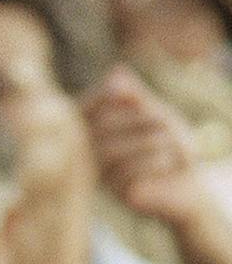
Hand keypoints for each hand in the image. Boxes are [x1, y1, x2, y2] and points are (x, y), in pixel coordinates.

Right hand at [85, 65, 210, 230]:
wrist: (181, 180)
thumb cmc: (164, 140)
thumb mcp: (151, 112)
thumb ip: (133, 94)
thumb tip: (116, 72)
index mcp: (85, 127)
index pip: (82, 106)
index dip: (104, 97)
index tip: (135, 96)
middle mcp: (83, 150)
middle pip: (100, 128)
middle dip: (137, 120)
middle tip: (167, 121)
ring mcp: (96, 173)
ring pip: (111, 152)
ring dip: (146, 141)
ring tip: (171, 140)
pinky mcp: (114, 191)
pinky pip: (126, 174)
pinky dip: (152, 163)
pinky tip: (169, 159)